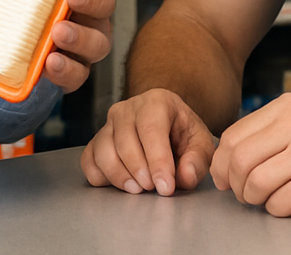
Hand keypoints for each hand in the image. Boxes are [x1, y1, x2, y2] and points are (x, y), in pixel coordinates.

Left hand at [42, 0, 113, 92]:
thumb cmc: (10, 4)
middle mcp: (87, 16)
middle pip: (105, 6)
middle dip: (91, 2)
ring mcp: (82, 47)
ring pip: (98, 44)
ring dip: (81, 39)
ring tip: (57, 36)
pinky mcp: (70, 72)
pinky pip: (78, 74)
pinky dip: (67, 70)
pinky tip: (50, 64)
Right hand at [80, 88, 217, 196]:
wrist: (168, 127)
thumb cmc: (183, 134)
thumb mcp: (201, 144)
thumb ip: (197, 160)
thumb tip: (184, 176)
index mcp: (157, 101)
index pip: (152, 129)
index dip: (158, 161)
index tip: (165, 186)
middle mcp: (128, 108)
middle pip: (124, 140)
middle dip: (138, 170)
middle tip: (153, 189)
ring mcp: (109, 123)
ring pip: (102, 149)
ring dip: (118, 174)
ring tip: (137, 189)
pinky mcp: (97, 139)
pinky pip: (88, 158)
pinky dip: (98, 174)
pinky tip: (118, 184)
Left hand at [210, 92, 290, 215]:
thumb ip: (264, 131)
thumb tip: (224, 158)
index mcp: (286, 106)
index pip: (233, 136)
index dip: (221, 163)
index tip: (223, 177)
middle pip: (240, 160)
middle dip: (235, 184)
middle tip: (243, 192)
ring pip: (257, 183)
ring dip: (254, 198)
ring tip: (265, 197)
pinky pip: (280, 203)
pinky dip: (276, 208)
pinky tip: (287, 201)